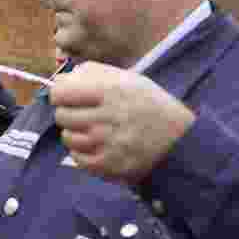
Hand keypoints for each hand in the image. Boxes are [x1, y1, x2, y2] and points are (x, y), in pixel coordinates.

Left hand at [49, 61, 194, 185]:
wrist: (178, 141)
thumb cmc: (149, 106)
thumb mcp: (128, 79)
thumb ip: (92, 74)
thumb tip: (59, 80)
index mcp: (111, 91)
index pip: (61, 93)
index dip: (60, 94)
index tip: (66, 96)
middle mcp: (107, 116)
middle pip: (61, 116)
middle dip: (69, 113)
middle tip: (85, 114)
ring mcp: (107, 143)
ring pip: (67, 137)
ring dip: (76, 133)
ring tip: (95, 130)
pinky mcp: (108, 165)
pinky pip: (77, 157)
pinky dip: (82, 151)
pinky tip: (98, 145)